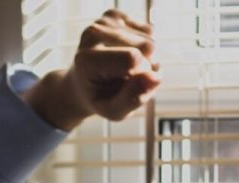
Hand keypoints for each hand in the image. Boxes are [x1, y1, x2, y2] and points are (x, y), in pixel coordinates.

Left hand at [22, 9, 159, 130]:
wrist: (82, 83)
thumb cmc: (99, 98)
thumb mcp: (113, 111)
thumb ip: (133, 99)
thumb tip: (155, 77)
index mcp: (86, 60)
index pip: (133, 58)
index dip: (142, 75)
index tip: (128, 85)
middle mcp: (92, 34)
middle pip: (147, 47)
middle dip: (147, 67)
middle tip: (127, 79)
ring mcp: (102, 22)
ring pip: (151, 38)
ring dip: (146, 58)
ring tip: (126, 69)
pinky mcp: (114, 16)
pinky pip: (149, 31)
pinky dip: (144, 47)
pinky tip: (128, 54)